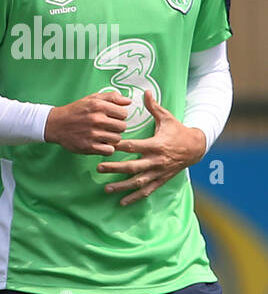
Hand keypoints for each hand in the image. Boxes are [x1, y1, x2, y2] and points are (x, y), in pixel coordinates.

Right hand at [44, 90, 130, 154]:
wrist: (55, 124)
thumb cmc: (75, 111)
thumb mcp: (92, 98)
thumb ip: (112, 97)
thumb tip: (128, 101)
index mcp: (99, 106)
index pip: (124, 114)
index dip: (119, 116)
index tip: (111, 117)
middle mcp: (96, 119)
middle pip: (122, 127)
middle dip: (116, 127)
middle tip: (107, 127)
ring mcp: (92, 134)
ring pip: (117, 139)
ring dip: (111, 138)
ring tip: (102, 135)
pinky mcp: (88, 147)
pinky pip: (109, 150)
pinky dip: (106, 148)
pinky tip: (99, 143)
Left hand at [97, 90, 205, 205]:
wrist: (196, 147)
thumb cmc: (178, 130)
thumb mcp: (167, 118)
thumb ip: (154, 107)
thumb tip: (145, 91)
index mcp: (156, 144)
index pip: (135, 146)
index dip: (121, 146)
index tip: (106, 146)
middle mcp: (157, 160)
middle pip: (133, 166)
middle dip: (115, 168)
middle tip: (99, 167)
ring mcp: (159, 172)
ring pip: (138, 181)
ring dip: (122, 186)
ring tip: (106, 189)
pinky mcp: (161, 180)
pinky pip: (147, 190)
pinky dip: (135, 197)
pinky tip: (122, 202)